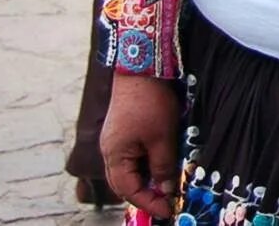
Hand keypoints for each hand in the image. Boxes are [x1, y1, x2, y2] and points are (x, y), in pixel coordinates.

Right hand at [100, 72, 180, 217]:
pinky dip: (144, 165)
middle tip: (167, 202)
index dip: (148, 202)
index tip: (168, 210)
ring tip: (167, 186)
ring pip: (128, 170)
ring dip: (145, 180)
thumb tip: (166, 190)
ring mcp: (115, 141)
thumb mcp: (163, 137)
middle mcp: (110, 151)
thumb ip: (163, 165)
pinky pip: (131, 157)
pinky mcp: (123, 131)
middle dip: (144, 195)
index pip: (129, 190)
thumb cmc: (151, 103)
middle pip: (124, 183)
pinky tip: (160, 164)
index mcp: (114, 156)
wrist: (141, 69)